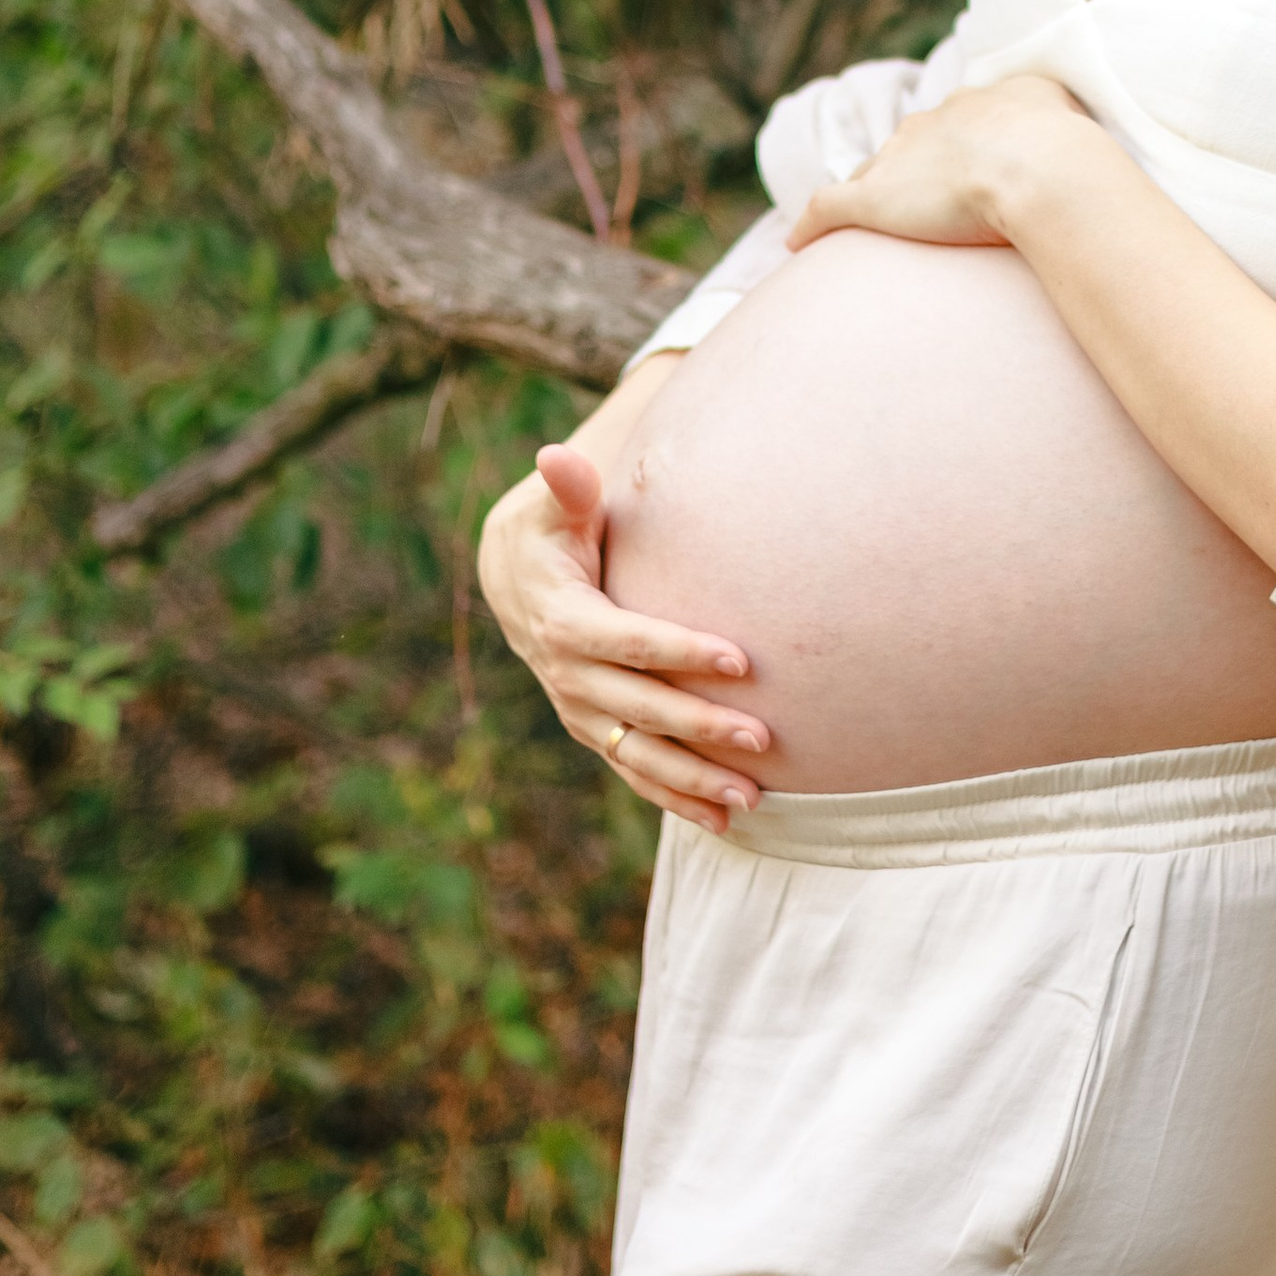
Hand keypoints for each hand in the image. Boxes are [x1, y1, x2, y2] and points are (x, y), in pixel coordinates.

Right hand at [477, 445, 769, 836]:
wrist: (511, 578)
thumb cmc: (550, 530)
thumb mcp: (555, 507)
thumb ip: (568, 488)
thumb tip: (555, 455)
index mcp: (563, 619)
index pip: (630, 641)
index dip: (681, 652)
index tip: (739, 658)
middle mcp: (569, 675)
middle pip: (642, 707)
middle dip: (701, 727)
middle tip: (763, 738)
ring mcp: (581, 710)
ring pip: (639, 754)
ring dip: (694, 779)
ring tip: (752, 797)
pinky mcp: (594, 729)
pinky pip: (635, 772)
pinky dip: (675, 798)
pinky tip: (725, 819)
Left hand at [787, 72, 1094, 251]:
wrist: (1042, 168)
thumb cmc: (1070, 156)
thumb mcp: (1072, 123)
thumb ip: (1066, 132)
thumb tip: (1078, 156)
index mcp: (980, 105)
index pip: (953, 126)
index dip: (951, 149)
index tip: (954, 169)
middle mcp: (935, 121)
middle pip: (908, 145)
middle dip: (907, 168)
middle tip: (913, 199)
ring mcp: (901, 159)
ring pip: (870, 172)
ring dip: (866, 192)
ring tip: (857, 221)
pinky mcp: (874, 198)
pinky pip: (829, 207)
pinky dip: (810, 225)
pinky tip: (798, 243)